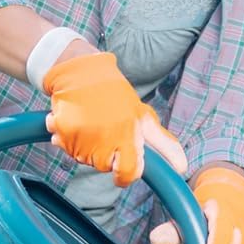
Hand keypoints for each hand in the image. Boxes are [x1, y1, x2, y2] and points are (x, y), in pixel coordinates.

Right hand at [42, 50, 185, 185]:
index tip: (122, 165)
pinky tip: (74, 121)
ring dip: (85, 146)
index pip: (129, 173)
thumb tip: (182, 167)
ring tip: (89, 122)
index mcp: (129, 136)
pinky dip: (65, 138)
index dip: (126, 173)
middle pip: (104, 167)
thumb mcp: (143, 116)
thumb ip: (163, 144)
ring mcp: (83, 136)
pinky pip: (63, 147)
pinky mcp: (61, 131)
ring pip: (83, 159)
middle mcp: (106, 139)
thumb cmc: (115, 95)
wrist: (80, 70)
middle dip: (105, 154)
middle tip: (104, 130)